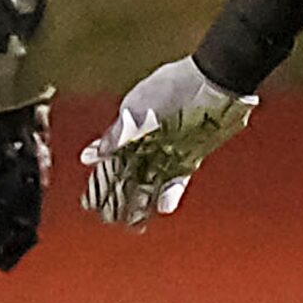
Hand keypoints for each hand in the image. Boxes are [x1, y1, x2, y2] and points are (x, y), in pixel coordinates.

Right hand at [81, 56, 254, 227]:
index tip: (90, 197)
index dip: (101, 177)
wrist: (213, 82)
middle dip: (119, 194)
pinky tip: (163, 207)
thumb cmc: (171, 88)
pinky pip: (179, 179)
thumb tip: (94, 154)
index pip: (110, 158)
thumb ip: (116, 135)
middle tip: (110, 216)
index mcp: (129, 126)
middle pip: (130, 174)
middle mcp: (148, 140)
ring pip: (151, 180)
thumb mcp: (134, 111)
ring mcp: (170, 149)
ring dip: (143, 199)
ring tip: (134, 220)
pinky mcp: (191, 156)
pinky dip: (171, 192)